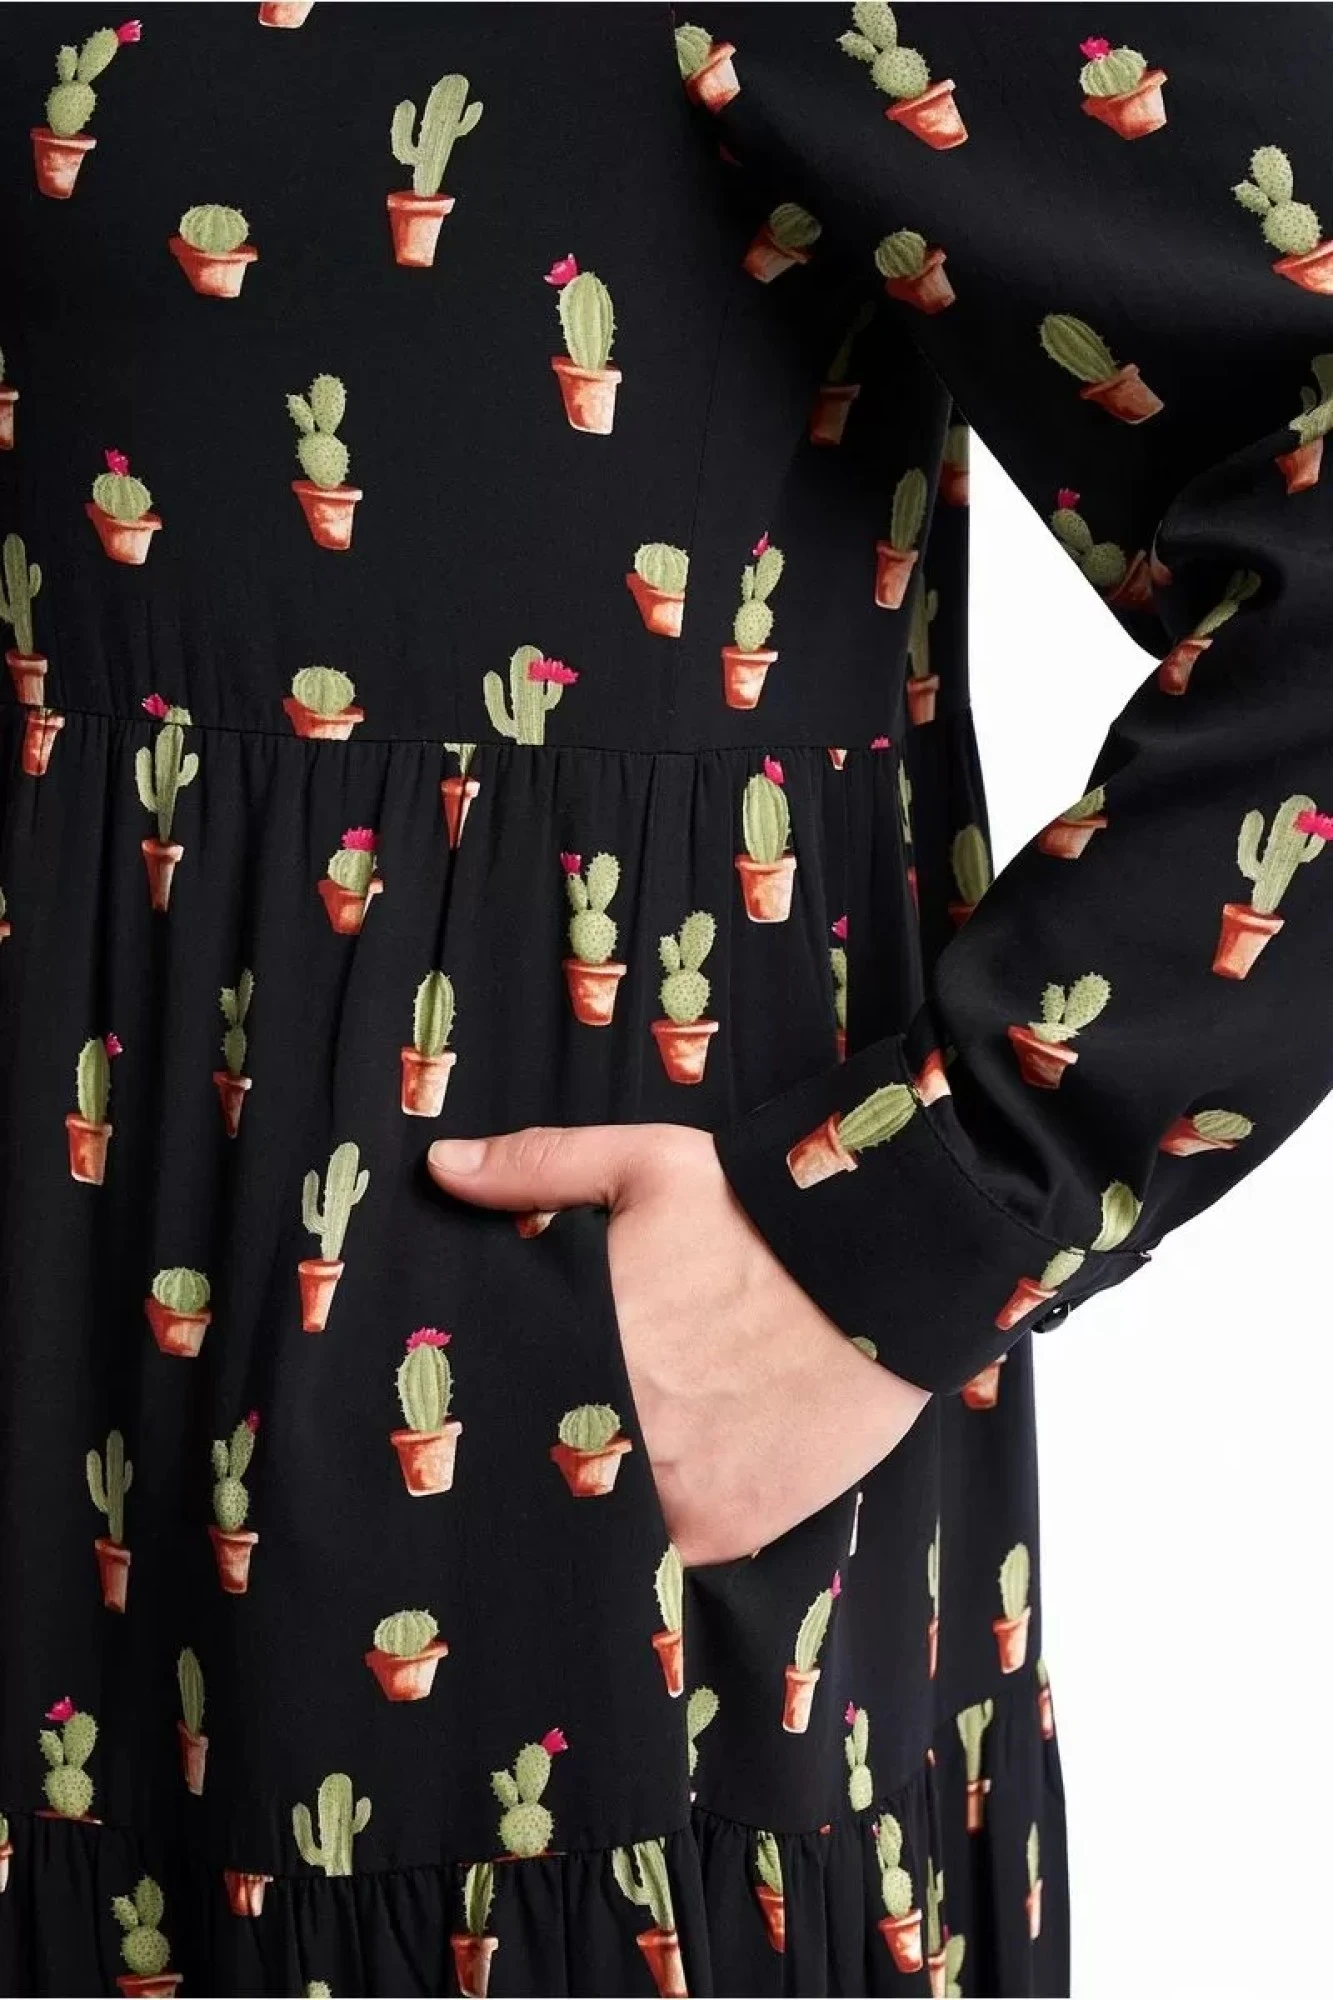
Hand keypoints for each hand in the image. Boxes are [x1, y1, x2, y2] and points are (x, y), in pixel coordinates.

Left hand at [427, 1124, 930, 1564]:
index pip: (502, 1402)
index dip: (498, 1407)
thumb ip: (538, 1166)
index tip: (505, 1399)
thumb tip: (441, 1165)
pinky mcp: (727, 1526)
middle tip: (568, 1429)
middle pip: (552, 1465)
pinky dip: (662, 1531)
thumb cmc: (759, 1211)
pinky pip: (668, 1553)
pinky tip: (669, 1493)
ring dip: (605, 1497)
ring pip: (604, 1518)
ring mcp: (671, 1489)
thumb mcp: (646, 1165)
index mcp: (581, 1344)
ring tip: (621, 1462)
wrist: (886, 1267)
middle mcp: (617, 1428)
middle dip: (550, 1451)